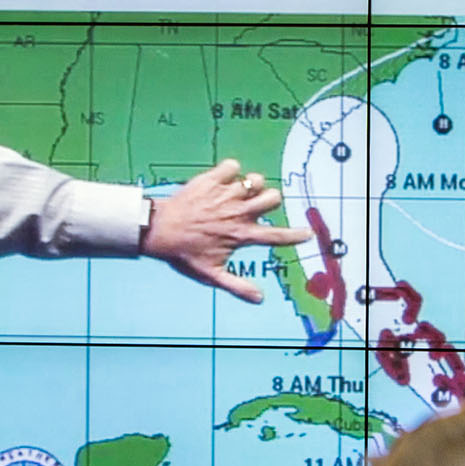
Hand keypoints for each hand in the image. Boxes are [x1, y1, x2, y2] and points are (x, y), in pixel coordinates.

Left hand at [140, 158, 309, 302]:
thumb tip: (259, 299)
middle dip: (268, 201)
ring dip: (252, 186)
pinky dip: (230, 171)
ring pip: (256, 180)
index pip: (276, 235)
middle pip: (272, 198)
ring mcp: (225, 194)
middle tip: (255, 207)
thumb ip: (237, 286)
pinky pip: (232, 166)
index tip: (307, 233)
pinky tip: (222, 181)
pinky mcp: (211, 179)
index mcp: (241, 234)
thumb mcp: (210, 273)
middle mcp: (237, 212)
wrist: (157, 230)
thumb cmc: (184, 253)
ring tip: (240, 193)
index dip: (295, 235)